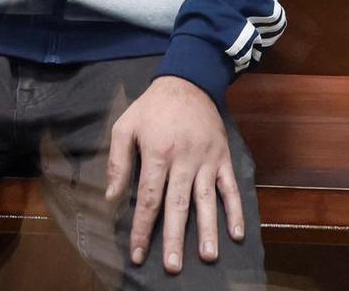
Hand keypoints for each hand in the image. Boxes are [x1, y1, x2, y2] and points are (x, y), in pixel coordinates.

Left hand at [104, 76, 244, 274]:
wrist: (188, 82)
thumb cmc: (152, 107)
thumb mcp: (126, 125)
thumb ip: (119, 161)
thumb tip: (112, 198)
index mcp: (158, 154)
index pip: (149, 198)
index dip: (143, 228)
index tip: (138, 254)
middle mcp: (184, 160)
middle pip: (178, 205)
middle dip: (175, 238)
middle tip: (173, 266)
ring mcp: (206, 160)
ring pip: (207, 200)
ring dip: (208, 230)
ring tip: (208, 256)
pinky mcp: (223, 158)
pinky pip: (230, 187)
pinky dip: (235, 210)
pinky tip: (236, 233)